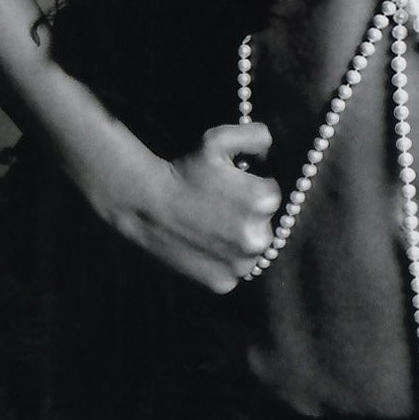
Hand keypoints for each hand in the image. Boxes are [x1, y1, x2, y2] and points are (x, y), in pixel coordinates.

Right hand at [90, 122, 283, 294]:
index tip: (229, 185)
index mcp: (265, 200)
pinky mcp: (224, 284)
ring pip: (250, 250)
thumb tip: (272, 148)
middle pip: (265, 224)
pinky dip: (223, 261)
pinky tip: (205, 244)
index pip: (272, 192)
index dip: (251, 186)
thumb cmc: (184, 169)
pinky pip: (232, 270)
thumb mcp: (219, 139)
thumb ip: (257, 135)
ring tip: (212, 226)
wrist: (146, 204)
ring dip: (239, 239)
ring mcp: (241, 265)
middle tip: (219, 206)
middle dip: (248, 214)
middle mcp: (260, 238)